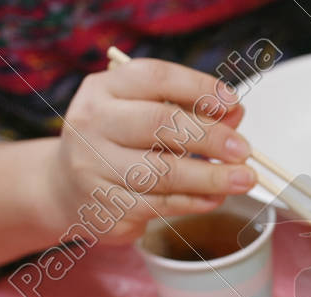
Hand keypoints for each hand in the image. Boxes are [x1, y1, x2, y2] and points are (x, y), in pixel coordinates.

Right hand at [45, 59, 254, 245]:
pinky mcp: (104, 205)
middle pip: (159, 123)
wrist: (67, 188)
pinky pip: (161, 203)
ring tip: (244, 178)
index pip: (155, 78)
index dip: (198, 87)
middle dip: (210, 136)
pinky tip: (215, 197)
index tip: (232, 101)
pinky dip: (195, 201)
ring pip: (163, 171)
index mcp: (104, 89)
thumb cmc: (121, 144)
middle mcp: (93, 122)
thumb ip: (191, 111)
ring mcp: (93, 165)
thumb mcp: (148, 116)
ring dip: (212, 177)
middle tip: (244, 149)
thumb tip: (235, 113)